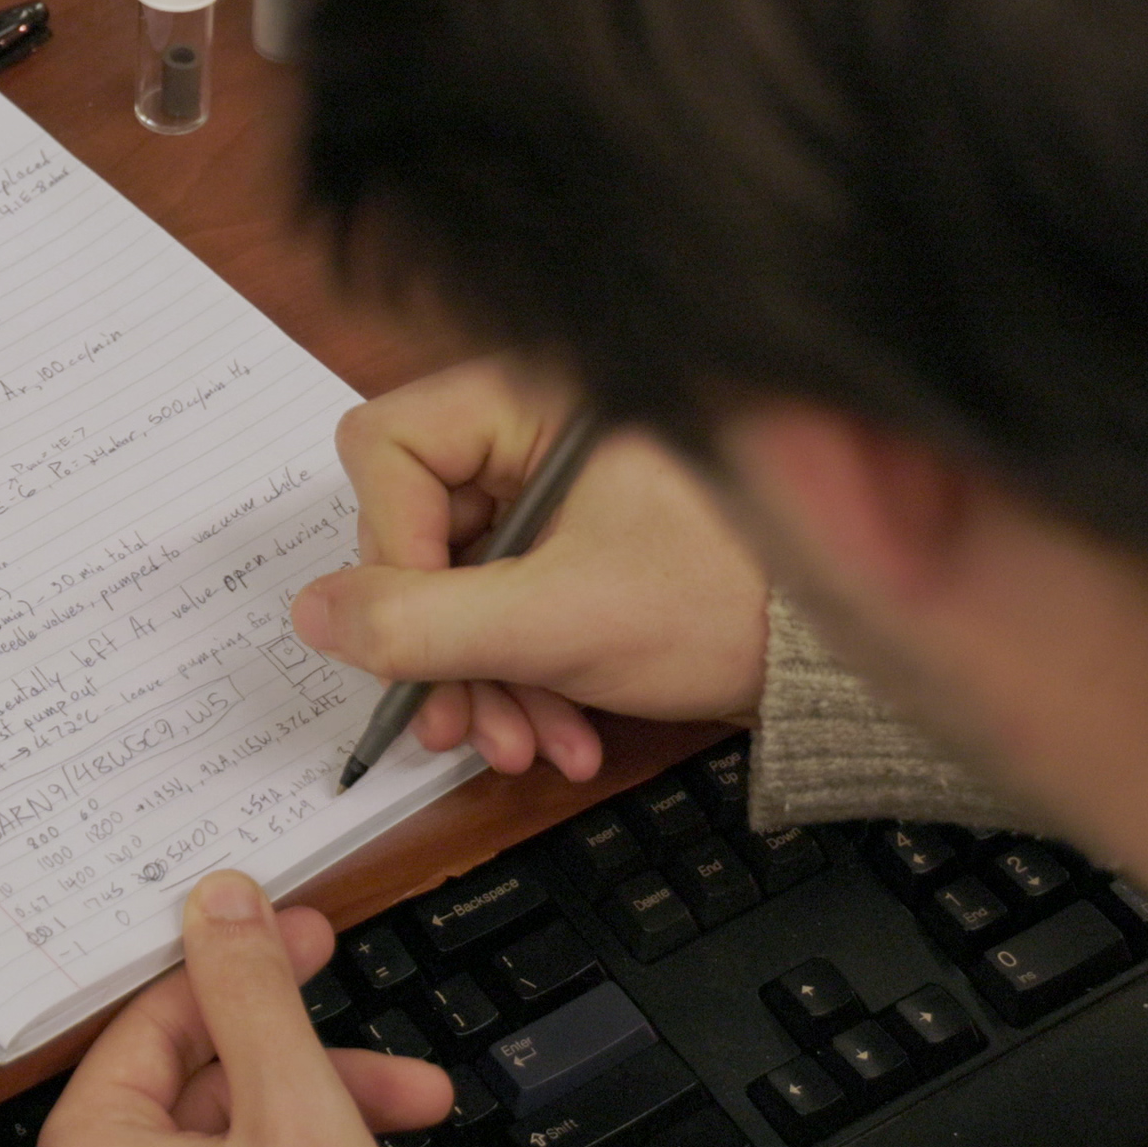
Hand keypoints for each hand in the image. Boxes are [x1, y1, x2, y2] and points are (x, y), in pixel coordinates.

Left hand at [5, 873, 455, 1146]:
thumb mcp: (293, 1110)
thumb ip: (254, 995)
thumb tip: (222, 905)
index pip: (154, 1032)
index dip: (242, 976)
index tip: (299, 944)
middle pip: (195, 1104)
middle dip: (310, 1077)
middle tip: (388, 1070)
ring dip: (313, 1137)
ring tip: (402, 1137)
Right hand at [293, 362, 769, 782]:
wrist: (835, 657)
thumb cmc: (727, 602)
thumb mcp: (554, 621)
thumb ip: (419, 623)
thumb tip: (312, 613)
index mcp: (530, 402)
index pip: (388, 449)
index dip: (387, 547)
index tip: (422, 631)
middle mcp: (534, 438)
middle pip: (416, 530)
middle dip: (436, 645)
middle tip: (453, 721)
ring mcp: (556, 498)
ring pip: (457, 585)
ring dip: (477, 679)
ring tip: (519, 744)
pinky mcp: (577, 553)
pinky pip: (506, 610)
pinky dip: (520, 678)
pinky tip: (557, 730)